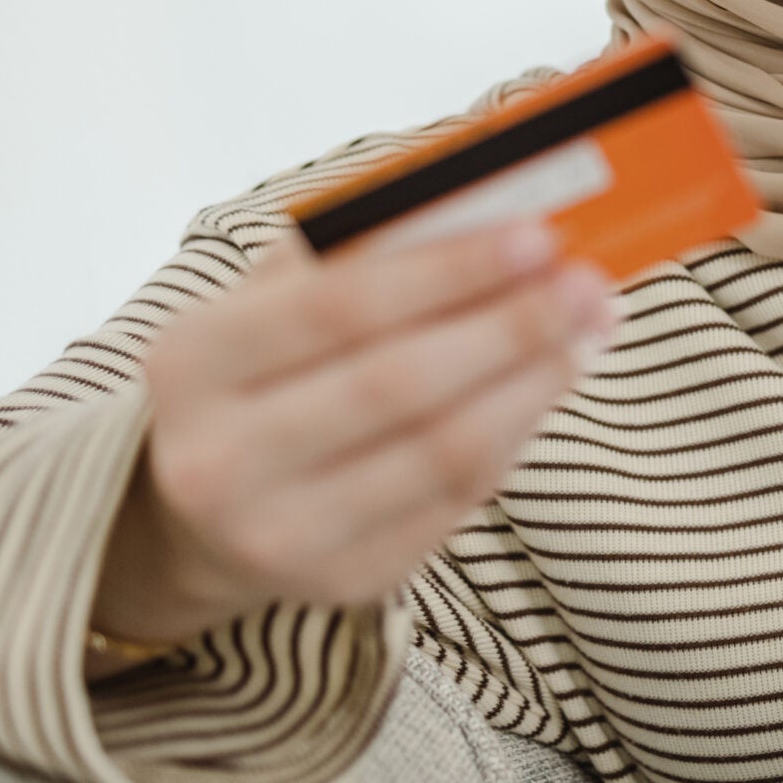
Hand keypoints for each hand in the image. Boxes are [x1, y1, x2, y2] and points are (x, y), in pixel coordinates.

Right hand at [90, 220, 619, 656]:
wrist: (201, 510)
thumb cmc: (263, 370)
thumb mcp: (277, 298)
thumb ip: (366, 247)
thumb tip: (496, 202)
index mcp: (193, 363)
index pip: (338, 306)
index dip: (449, 270)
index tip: (539, 235)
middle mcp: (221, 460)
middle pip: (399, 385)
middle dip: (511, 327)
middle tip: (587, 284)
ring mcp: (281, 534)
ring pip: (442, 453)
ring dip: (534, 382)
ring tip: (589, 328)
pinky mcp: (344, 580)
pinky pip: (456, 502)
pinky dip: (516, 435)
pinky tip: (549, 385)